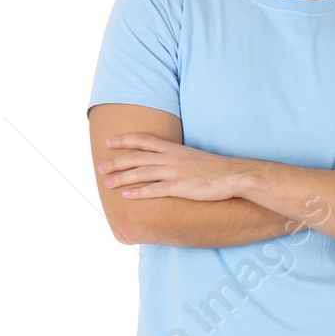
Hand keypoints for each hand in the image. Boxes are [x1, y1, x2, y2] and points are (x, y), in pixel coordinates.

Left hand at [98, 133, 244, 201]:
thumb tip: (165, 162)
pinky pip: (154, 190)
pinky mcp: (180, 187)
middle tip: (100, 168)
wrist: (233, 175)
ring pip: (141, 173)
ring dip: (121, 178)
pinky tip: (127, 195)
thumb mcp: (193, 156)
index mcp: (173, 148)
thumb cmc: (216, 168)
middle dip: (116, 162)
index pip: (143, 140)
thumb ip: (176, 157)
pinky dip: (138, 192)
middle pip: (136, 157)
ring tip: (107, 183)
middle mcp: (170, 158)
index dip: (124, 140)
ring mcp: (174, 172)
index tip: (108, 141)